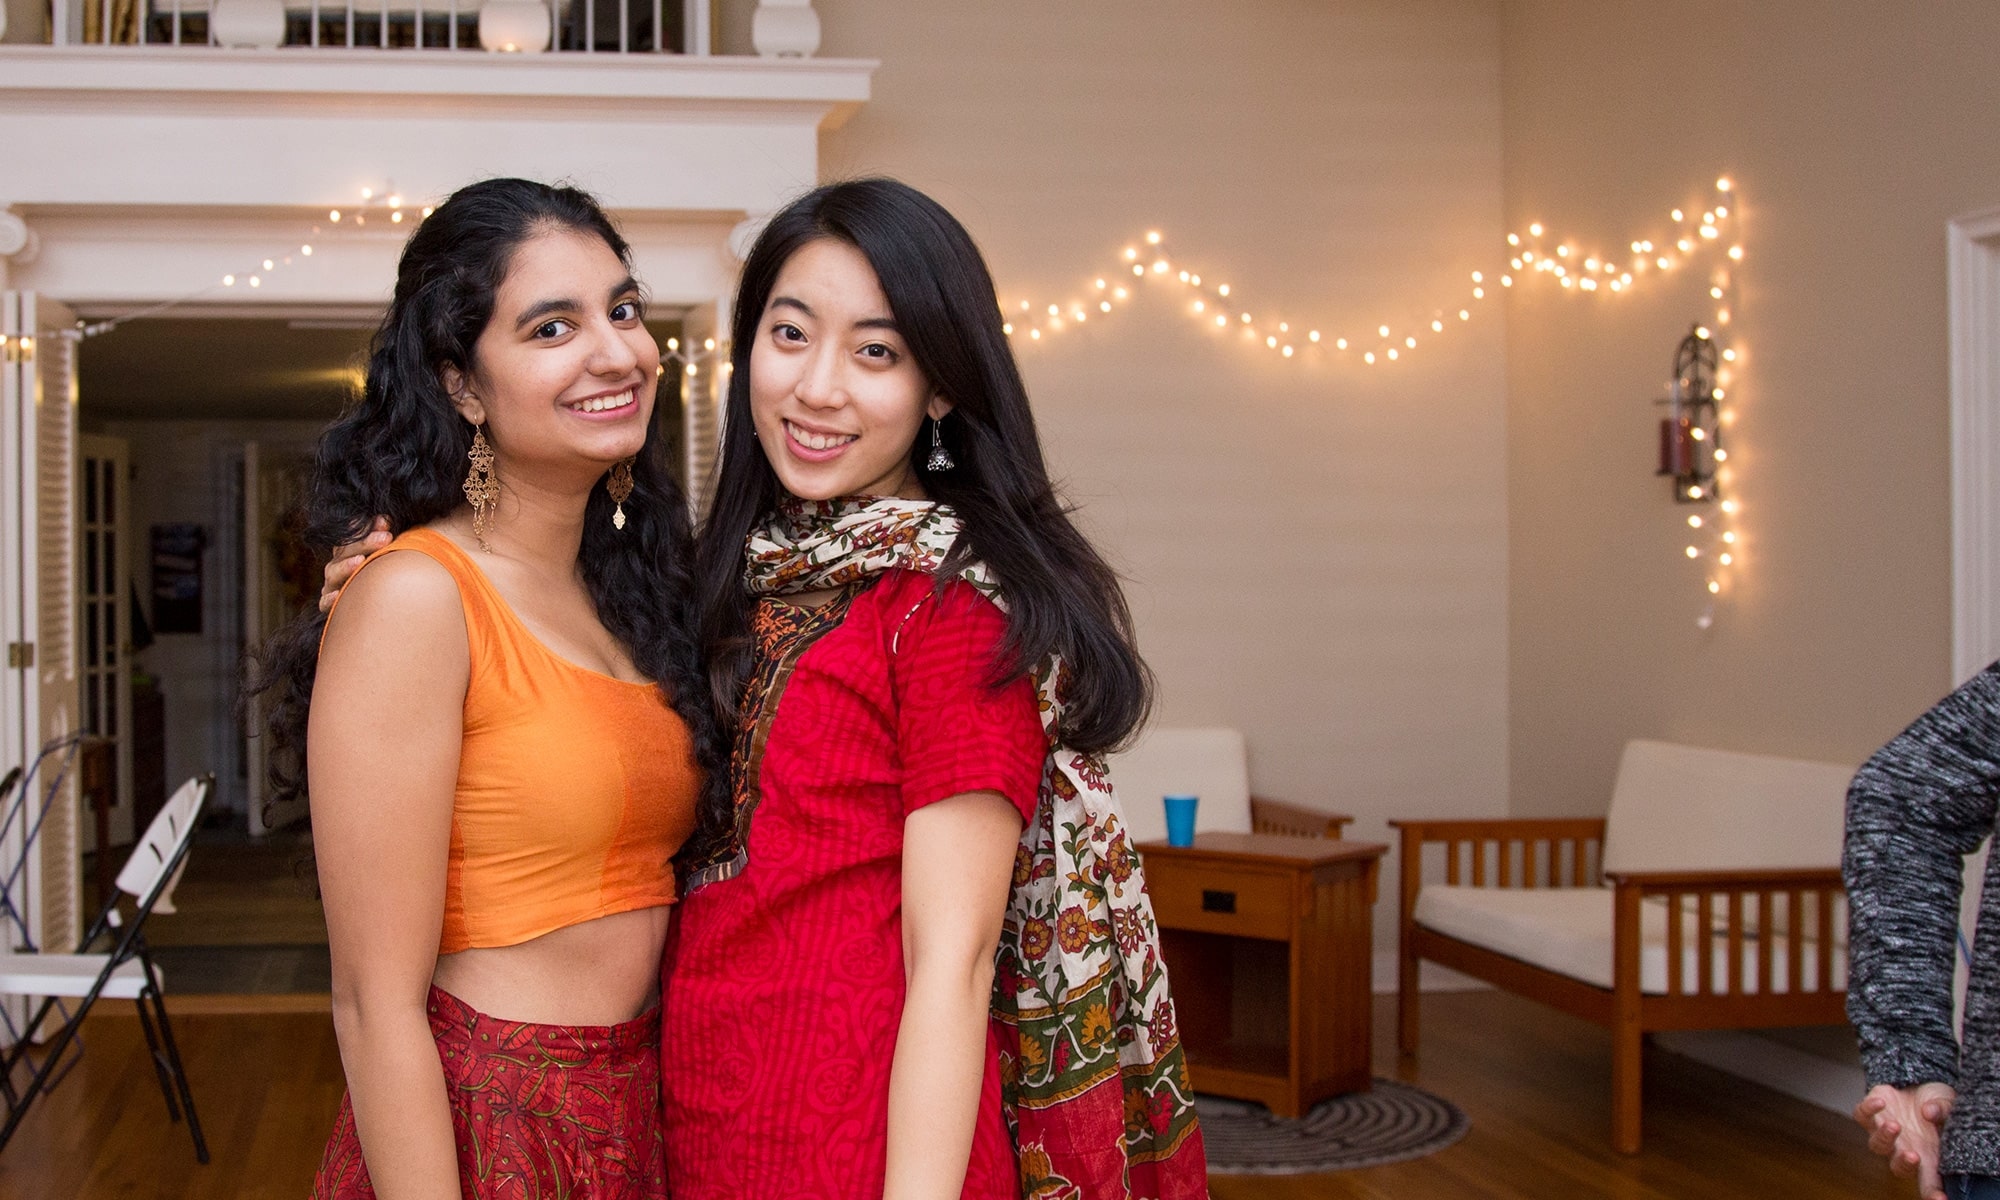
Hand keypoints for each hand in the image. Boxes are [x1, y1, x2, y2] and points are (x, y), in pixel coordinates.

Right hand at [319, 517, 391, 613]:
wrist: (381, 613)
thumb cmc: (385, 580)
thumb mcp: (386, 556)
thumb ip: (383, 538)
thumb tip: (385, 519)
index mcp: (350, 552)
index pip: (354, 535)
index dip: (367, 527)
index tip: (385, 522)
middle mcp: (338, 567)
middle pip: (346, 552)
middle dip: (365, 543)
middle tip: (386, 538)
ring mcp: (332, 585)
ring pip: (334, 573)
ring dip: (347, 567)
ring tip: (361, 562)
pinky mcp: (329, 606)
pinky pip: (325, 603)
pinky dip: (330, 599)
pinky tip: (338, 595)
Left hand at [1854, 1081, 1955, 1199]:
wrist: (1914, 1085)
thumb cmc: (1935, 1104)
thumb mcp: (1947, 1104)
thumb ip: (1944, 1110)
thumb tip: (1930, 1113)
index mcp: (1927, 1154)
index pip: (1929, 1181)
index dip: (1933, 1193)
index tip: (1941, 1199)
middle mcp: (1903, 1148)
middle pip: (1898, 1168)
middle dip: (1904, 1163)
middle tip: (1913, 1156)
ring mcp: (1883, 1132)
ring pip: (1877, 1144)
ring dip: (1885, 1137)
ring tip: (1895, 1126)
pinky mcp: (1869, 1114)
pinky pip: (1862, 1115)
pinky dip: (1869, 1109)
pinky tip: (1881, 1102)